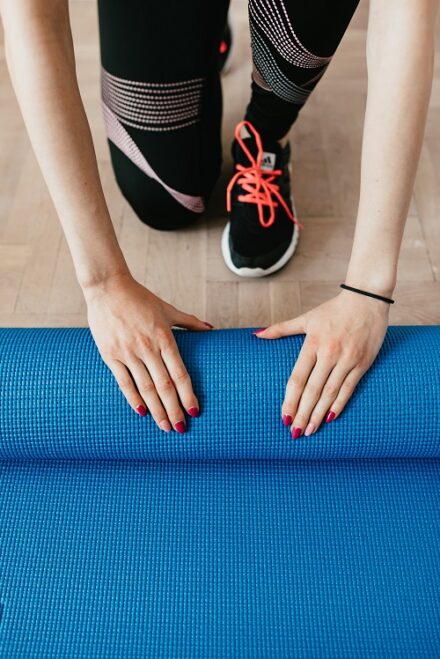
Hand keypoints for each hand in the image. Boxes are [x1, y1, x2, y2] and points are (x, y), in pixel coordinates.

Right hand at [83, 272, 212, 432]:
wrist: (107, 288)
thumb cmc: (139, 298)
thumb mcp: (167, 309)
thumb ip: (189, 322)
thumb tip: (211, 329)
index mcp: (164, 338)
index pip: (180, 373)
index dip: (188, 395)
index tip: (195, 411)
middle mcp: (147, 348)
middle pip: (164, 386)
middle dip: (174, 410)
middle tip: (180, 428)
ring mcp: (128, 352)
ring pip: (145, 388)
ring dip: (156, 410)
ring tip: (164, 426)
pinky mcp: (110, 355)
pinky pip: (123, 381)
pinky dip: (132, 398)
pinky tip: (141, 412)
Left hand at [254, 290, 389, 437]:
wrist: (367, 299)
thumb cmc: (334, 310)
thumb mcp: (306, 318)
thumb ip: (281, 329)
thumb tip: (256, 335)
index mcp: (313, 343)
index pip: (298, 378)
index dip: (290, 400)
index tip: (284, 417)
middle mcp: (329, 353)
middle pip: (312, 390)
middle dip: (302, 413)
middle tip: (295, 433)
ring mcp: (347, 359)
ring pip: (330, 392)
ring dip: (319, 414)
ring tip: (310, 430)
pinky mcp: (362, 363)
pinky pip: (349, 388)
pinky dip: (340, 404)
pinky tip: (330, 418)